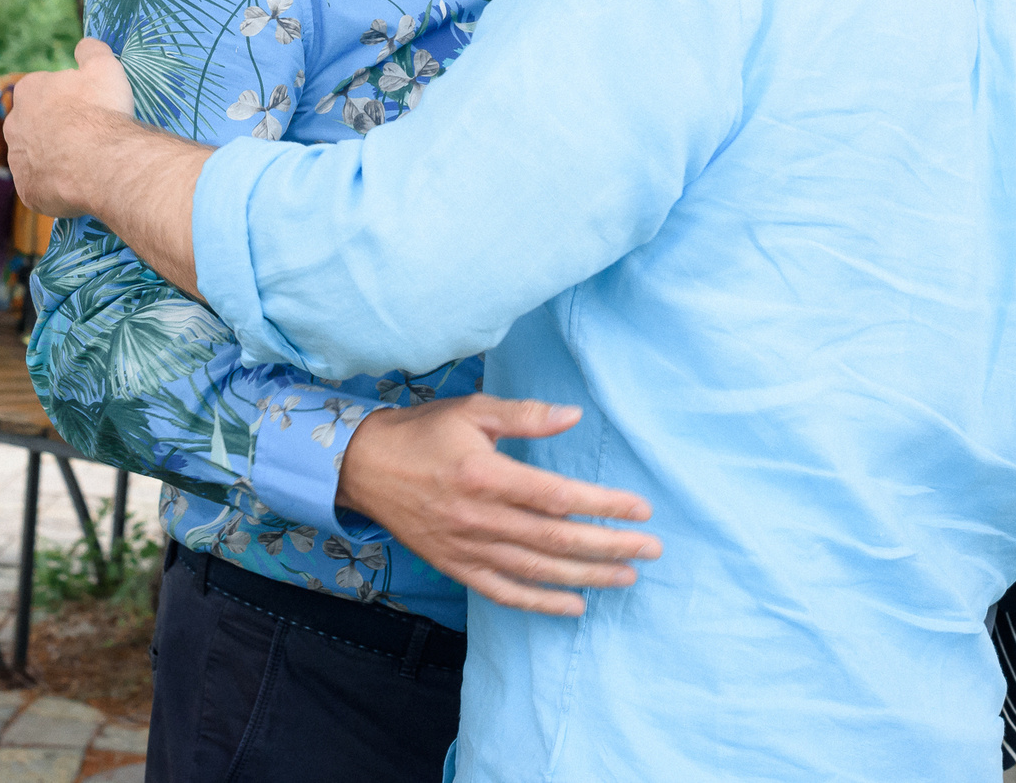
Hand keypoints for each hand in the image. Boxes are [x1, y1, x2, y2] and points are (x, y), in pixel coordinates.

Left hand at [4, 37, 138, 217]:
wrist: (100, 160)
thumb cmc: (100, 110)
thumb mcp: (104, 66)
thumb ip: (91, 51)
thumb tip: (85, 44)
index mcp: (29, 90)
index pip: (43, 90)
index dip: (66, 99)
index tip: (86, 107)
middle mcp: (14, 124)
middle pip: (34, 124)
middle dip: (55, 129)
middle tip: (85, 136)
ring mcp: (18, 160)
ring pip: (35, 157)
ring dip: (53, 158)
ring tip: (83, 163)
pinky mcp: (26, 190)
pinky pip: (40, 186)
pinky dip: (56, 186)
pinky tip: (77, 184)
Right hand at [336, 395, 659, 616]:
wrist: (364, 467)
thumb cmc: (423, 432)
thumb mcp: (474, 411)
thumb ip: (526, 415)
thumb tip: (573, 415)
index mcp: (488, 475)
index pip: (558, 498)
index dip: (603, 506)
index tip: (641, 510)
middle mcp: (481, 517)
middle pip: (557, 540)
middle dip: (610, 547)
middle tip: (651, 549)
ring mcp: (468, 548)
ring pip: (538, 570)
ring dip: (587, 576)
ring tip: (626, 576)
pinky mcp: (456, 566)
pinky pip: (505, 592)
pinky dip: (541, 603)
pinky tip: (574, 605)